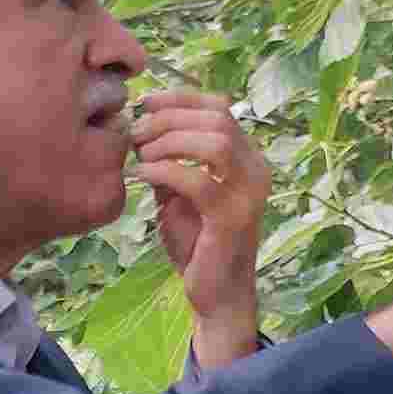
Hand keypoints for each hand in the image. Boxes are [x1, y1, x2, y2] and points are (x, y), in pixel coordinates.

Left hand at [131, 88, 271, 335]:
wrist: (216, 295)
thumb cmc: (197, 244)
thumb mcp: (177, 192)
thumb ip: (168, 159)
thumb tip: (140, 124)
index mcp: (246, 158)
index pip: (219, 106)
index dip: (180, 98)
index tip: (144, 103)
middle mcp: (256, 170)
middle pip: (217, 117)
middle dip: (169, 118)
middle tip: (136, 133)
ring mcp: (248, 194)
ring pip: (215, 141)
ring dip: (169, 140)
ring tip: (141, 154)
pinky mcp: (232, 219)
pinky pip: (198, 180)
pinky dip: (163, 170)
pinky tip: (140, 176)